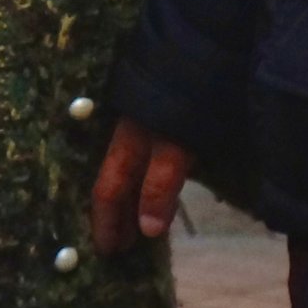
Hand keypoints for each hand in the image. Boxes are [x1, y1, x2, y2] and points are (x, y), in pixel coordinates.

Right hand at [90, 116, 187, 253]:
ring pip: (132, 174)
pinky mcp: (166, 122)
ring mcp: (147, 129)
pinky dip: (148, 185)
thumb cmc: (186, 103)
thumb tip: (146, 231)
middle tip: (122, 248)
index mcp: (126, 146)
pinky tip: (158, 191)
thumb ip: (160, 186)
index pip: (107, 191)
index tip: (106, 253)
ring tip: (139, 227)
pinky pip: (148, 163)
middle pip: (118, 184)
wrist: (202, 54)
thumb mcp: (174, 146)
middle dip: (117, 216)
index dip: (105, 222)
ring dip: (133, 201)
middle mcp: (130, 138)